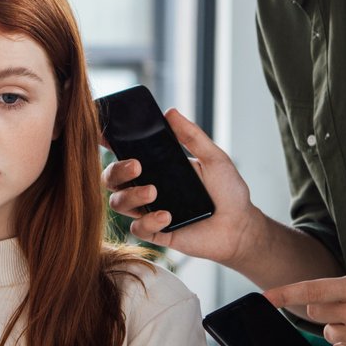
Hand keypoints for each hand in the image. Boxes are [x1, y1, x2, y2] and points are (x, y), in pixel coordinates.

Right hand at [102, 109, 261, 265]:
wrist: (240, 227)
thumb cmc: (228, 192)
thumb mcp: (214, 158)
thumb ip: (192, 136)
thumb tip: (171, 112)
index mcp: (158, 166)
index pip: (126, 153)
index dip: (109, 144)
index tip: (104, 135)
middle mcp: (148, 186)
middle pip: (112, 178)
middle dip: (117, 170)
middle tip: (137, 166)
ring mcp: (150, 210)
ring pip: (118, 203)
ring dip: (131, 195)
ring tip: (153, 192)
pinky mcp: (156, 233)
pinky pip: (137, 228)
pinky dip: (148, 221)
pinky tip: (167, 217)